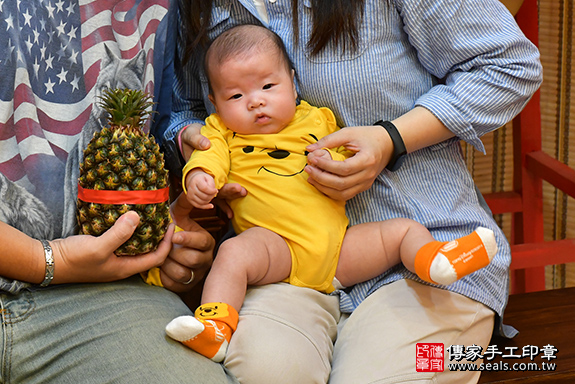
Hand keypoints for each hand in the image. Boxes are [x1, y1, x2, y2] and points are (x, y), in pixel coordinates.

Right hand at [49, 211, 172, 283]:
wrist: (46, 261)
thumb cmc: (73, 259)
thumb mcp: (98, 246)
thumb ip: (119, 233)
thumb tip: (138, 217)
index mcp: (126, 268)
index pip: (158, 257)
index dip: (168, 242)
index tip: (171, 224)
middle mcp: (122, 265)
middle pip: (150, 252)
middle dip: (160, 236)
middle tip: (163, 218)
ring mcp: (112, 259)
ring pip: (136, 245)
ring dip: (145, 232)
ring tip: (150, 215)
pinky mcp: (103, 250)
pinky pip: (123, 240)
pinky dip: (129, 229)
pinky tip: (128, 217)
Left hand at [159, 194, 215, 291]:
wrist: (162, 249)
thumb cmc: (172, 228)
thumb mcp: (179, 213)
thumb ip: (187, 200)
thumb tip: (196, 185)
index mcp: (206, 242)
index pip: (202, 242)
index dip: (188, 239)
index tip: (174, 235)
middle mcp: (205, 259)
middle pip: (193, 259)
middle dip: (174, 252)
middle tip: (162, 246)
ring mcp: (196, 274)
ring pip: (183, 273)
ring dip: (167, 264)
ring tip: (159, 257)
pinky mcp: (185, 286)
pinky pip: (174, 284)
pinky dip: (164, 276)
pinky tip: (159, 268)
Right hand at [180, 124, 246, 216]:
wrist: (194, 137)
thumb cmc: (191, 137)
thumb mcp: (191, 135)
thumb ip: (197, 139)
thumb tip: (206, 144)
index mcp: (195, 171)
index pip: (201, 183)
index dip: (208, 189)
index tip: (215, 190)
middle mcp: (202, 180)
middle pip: (213, 191)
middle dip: (227, 191)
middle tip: (240, 189)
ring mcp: (210, 182)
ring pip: (219, 194)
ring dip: (231, 195)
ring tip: (243, 193)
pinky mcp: (217, 179)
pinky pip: (222, 192)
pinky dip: (226, 205)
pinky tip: (230, 214)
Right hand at [185, 170, 217, 209]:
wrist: (194, 180)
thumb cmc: (204, 179)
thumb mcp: (209, 178)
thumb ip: (212, 185)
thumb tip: (213, 193)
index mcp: (196, 180)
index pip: (205, 188)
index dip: (212, 191)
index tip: (216, 190)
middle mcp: (191, 188)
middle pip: (204, 196)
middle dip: (212, 196)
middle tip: (214, 193)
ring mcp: (189, 194)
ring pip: (202, 202)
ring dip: (209, 200)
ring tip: (211, 196)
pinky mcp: (189, 199)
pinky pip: (198, 206)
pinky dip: (206, 206)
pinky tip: (211, 205)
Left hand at [305, 125, 392, 200]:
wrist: (387, 144)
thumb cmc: (367, 136)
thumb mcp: (349, 133)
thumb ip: (329, 140)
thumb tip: (309, 149)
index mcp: (367, 160)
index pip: (343, 168)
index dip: (325, 165)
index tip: (312, 159)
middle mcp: (368, 175)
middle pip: (341, 184)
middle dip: (321, 178)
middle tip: (308, 169)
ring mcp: (366, 183)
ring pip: (342, 193)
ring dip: (324, 188)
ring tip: (311, 178)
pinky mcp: (363, 187)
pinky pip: (345, 195)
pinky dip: (331, 192)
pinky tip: (320, 184)